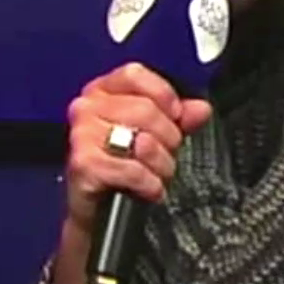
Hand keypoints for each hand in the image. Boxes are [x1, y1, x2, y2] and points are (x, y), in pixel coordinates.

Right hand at [62, 63, 212, 230]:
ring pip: (143, 142)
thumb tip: (200, 109)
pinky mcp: (84, 164)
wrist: (96, 210)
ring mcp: (82, 135)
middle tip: (167, 155)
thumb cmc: (119, 167)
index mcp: (101, 92)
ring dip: (161, 165)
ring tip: (158, 174)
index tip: (175, 115)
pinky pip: (134, 170)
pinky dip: (150, 184)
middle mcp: (86, 108)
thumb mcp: (152, 136)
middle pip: (145, 110)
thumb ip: (178, 119)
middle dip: (168, 138)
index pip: (134, 74)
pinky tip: (148, 189)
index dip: (163, 95)